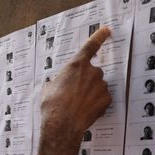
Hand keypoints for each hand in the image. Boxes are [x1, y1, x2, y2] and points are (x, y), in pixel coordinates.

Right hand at [41, 26, 112, 141]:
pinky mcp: (106, 99)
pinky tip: (85, 111)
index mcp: (76, 65)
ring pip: (97, 86)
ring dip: (90, 93)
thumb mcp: (48, 89)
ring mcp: (101, 85)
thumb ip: (58, 81)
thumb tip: (56, 85)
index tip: (106, 30)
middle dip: (85, 81)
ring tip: (77, 106)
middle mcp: (92, 72)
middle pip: (92, 72)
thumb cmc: (52, 105)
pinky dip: (96, 104)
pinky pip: (102, 99)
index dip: (99, 36)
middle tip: (73, 94)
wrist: (62, 125)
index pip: (90, 46)